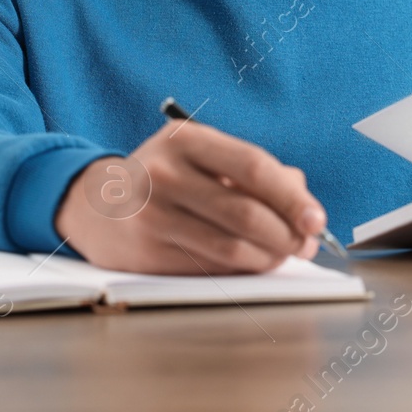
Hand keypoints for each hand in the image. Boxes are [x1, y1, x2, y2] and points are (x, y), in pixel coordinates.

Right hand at [55, 117, 324, 274]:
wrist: (94, 203)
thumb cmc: (165, 178)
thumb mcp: (202, 156)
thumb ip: (255, 171)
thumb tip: (302, 201)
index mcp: (187, 140)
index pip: (254, 167)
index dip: (292, 198)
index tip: (316, 219)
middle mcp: (165, 174)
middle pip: (246, 213)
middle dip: (286, 235)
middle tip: (304, 244)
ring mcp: (152, 215)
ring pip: (231, 247)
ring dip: (268, 258)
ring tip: (281, 255)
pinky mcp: (146, 253)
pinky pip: (210, 269)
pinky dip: (241, 270)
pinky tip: (251, 263)